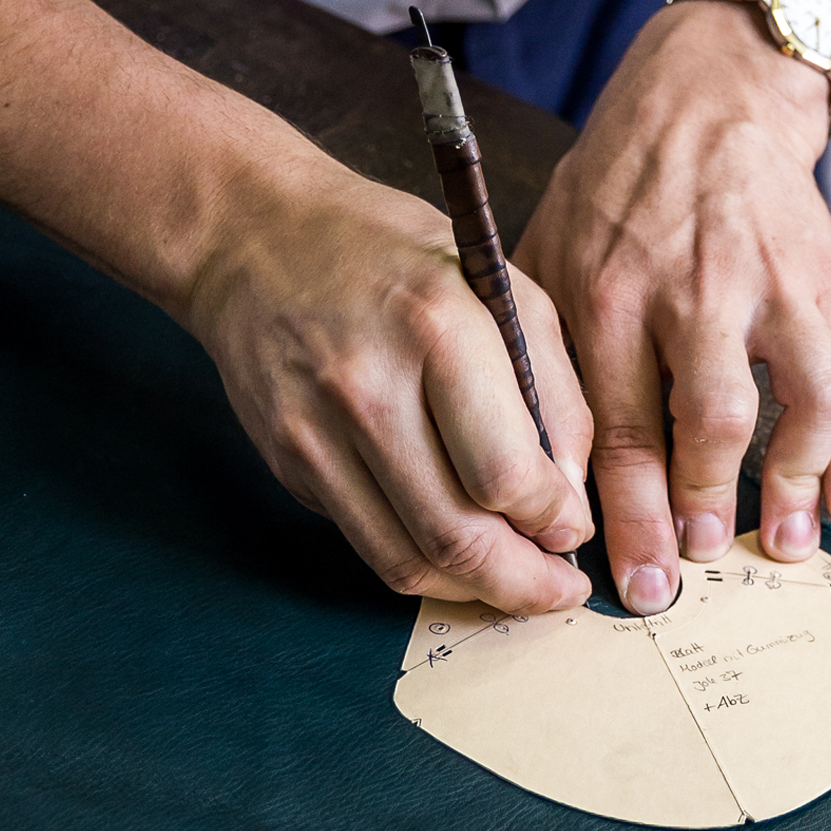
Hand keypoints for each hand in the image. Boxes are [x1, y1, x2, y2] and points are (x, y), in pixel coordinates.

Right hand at [185, 160, 594, 613]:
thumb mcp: (500, 288)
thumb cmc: (395, 256)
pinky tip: (458, 554)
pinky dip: (422, 564)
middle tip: (558, 592)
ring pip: (407, 559)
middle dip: (524, 584)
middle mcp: (368, 386)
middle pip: (457, 535)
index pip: (506, 474)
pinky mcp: (288, 462)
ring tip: (515, 584)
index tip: (575, 529)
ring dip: (474, 590)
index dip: (554, 521)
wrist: (255, 237)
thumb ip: (553, 389)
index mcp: (438, 329)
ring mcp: (316, 432)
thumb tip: (572, 496)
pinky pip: (366, 543)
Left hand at [516, 0, 830, 615]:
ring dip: (777, 491)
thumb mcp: (550, 252)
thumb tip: (535, 467)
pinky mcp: (817, 287)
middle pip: (690, 431)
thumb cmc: (618, 192)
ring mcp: (757, 291)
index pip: (610, 429)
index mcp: (601, 294)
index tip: (629, 580)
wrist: (710, 100)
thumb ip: (545, 350)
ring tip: (778, 547)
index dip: (622, 517)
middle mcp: (680, 295)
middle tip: (687, 580)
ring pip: (774, 410)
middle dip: (691, 516)